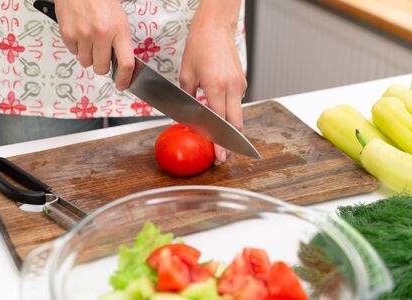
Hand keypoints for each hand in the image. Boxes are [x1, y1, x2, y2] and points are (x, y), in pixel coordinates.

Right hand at [54, 0, 133, 89]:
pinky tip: (80, 32)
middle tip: (101, 55)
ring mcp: (83, 35)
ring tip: (89, 40)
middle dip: (102, 66)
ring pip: (86, 63)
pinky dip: (76, 47)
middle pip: (102, 68)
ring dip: (88, 56)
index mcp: (119, 31)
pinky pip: (73, 52)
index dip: (124, 79)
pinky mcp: (67, 33)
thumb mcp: (119, 19)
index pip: (125, 63)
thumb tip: (119, 63)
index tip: (122, 84)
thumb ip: (120, 42)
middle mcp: (101, 35)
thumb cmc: (102, 0)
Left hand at [180, 5, 246, 164]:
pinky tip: (221, 117)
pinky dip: (230, 113)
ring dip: (230, 129)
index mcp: (216, 86)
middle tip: (222, 157)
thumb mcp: (187, 74)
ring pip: (238, 115)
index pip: (220, 121)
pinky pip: (237, 103)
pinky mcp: (242, 82)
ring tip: (220, 141)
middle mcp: (232, 87)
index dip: (220, 141)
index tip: (219, 155)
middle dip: (229, 143)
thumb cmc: (200, 46)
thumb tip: (188, 116)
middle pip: (236, 124)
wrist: (216, 28)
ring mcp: (240, 84)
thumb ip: (189, 98)